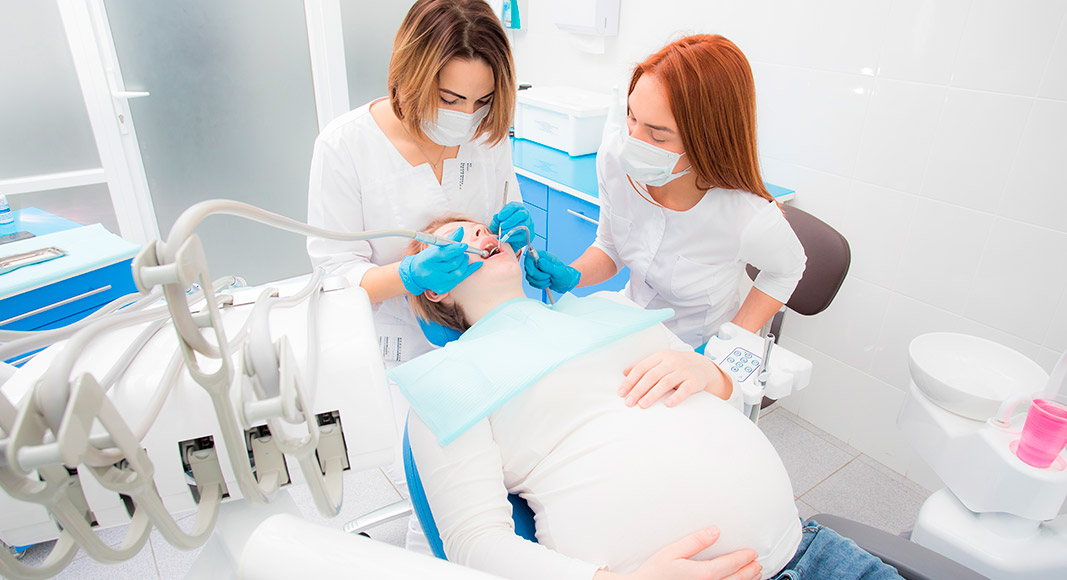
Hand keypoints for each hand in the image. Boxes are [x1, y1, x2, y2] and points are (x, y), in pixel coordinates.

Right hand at [398, 227, 482, 294]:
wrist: (416, 275)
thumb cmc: (427, 259)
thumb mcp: (434, 248)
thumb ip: (449, 240)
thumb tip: (461, 230)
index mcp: (427, 259)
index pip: (444, 254)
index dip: (455, 249)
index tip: (464, 245)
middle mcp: (431, 272)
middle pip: (453, 263)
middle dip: (461, 255)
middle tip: (463, 250)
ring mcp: (437, 282)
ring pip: (458, 272)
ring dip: (465, 263)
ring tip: (464, 257)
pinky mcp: (443, 288)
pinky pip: (460, 279)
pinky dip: (469, 270)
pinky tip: (477, 265)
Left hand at [490, 201, 533, 248]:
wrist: (511, 238)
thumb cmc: (505, 226)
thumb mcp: (499, 220)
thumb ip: (497, 218)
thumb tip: (496, 217)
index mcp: (518, 207)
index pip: (514, 206)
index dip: (506, 211)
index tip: (499, 217)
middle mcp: (525, 214)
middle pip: (520, 214)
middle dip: (510, 221)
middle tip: (502, 225)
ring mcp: (528, 224)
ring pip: (521, 226)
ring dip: (509, 230)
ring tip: (502, 232)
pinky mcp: (528, 235)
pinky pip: (520, 236)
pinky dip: (511, 237)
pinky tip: (505, 238)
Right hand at [524, 250, 580, 293]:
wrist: (565, 283)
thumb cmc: (564, 275)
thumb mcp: (559, 271)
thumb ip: (549, 266)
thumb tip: (539, 261)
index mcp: (543, 256)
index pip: (529, 256)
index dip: (529, 264)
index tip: (533, 272)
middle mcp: (537, 261)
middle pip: (528, 268)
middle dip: (539, 276)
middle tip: (549, 276)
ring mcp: (535, 269)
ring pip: (529, 277)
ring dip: (540, 281)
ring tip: (549, 279)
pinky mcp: (534, 277)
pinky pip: (531, 282)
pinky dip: (540, 285)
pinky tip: (547, 282)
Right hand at [596, 526, 760, 579]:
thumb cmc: (654, 573)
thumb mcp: (672, 552)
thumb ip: (696, 541)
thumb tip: (715, 531)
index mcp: (701, 574)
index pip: (730, 565)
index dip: (743, 559)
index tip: (752, 554)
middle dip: (749, 571)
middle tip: (758, 564)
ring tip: (754, 575)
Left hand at [619, 350, 730, 407]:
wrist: (703, 366)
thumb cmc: (676, 365)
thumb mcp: (660, 361)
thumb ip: (643, 365)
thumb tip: (624, 373)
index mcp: (660, 356)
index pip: (642, 368)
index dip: (630, 381)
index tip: (621, 393)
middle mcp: (671, 362)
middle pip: (652, 376)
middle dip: (638, 390)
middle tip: (629, 402)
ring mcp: (683, 371)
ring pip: (665, 382)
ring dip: (652, 395)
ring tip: (642, 405)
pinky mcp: (694, 380)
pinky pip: (684, 389)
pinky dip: (676, 397)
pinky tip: (667, 404)